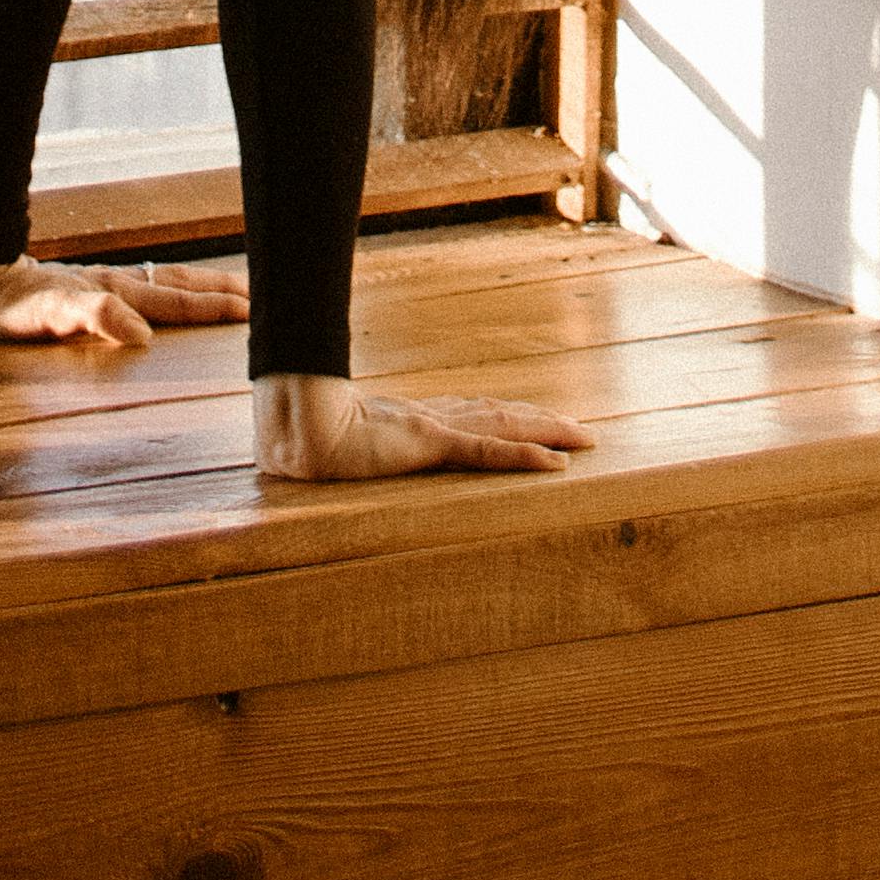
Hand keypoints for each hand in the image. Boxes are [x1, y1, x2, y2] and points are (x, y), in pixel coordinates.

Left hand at [0, 247, 249, 354]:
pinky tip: (181, 294)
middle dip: (223, 293)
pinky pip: (150, 289)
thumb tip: (143, 337)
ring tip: (238, 292)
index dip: (214, 308)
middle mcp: (119, 285)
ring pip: (170, 283)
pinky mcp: (96, 292)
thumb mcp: (50, 314)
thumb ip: (96, 318)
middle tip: (263, 300)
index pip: (176, 300)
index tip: (252, 312)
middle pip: (182, 286)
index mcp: (116, 291)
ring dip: (205, 288)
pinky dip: (178, 290)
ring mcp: (110, 286)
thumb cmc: (13, 304)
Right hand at [251, 373, 592, 482]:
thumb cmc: (311, 436)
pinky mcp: (432, 443)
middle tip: (583, 431)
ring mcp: (436, 429)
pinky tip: (555, 463)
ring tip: (584, 438)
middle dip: (544, 422)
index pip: (477, 417)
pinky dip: (525, 457)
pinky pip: (488, 453)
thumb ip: (358, 449)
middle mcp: (434, 419)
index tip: (540, 421)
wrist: (296, 426)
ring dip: (548, 433)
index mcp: (417, 421)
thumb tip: (344, 457)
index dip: (512, 418)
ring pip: (506, 428)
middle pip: (501, 417)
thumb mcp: (345, 448)